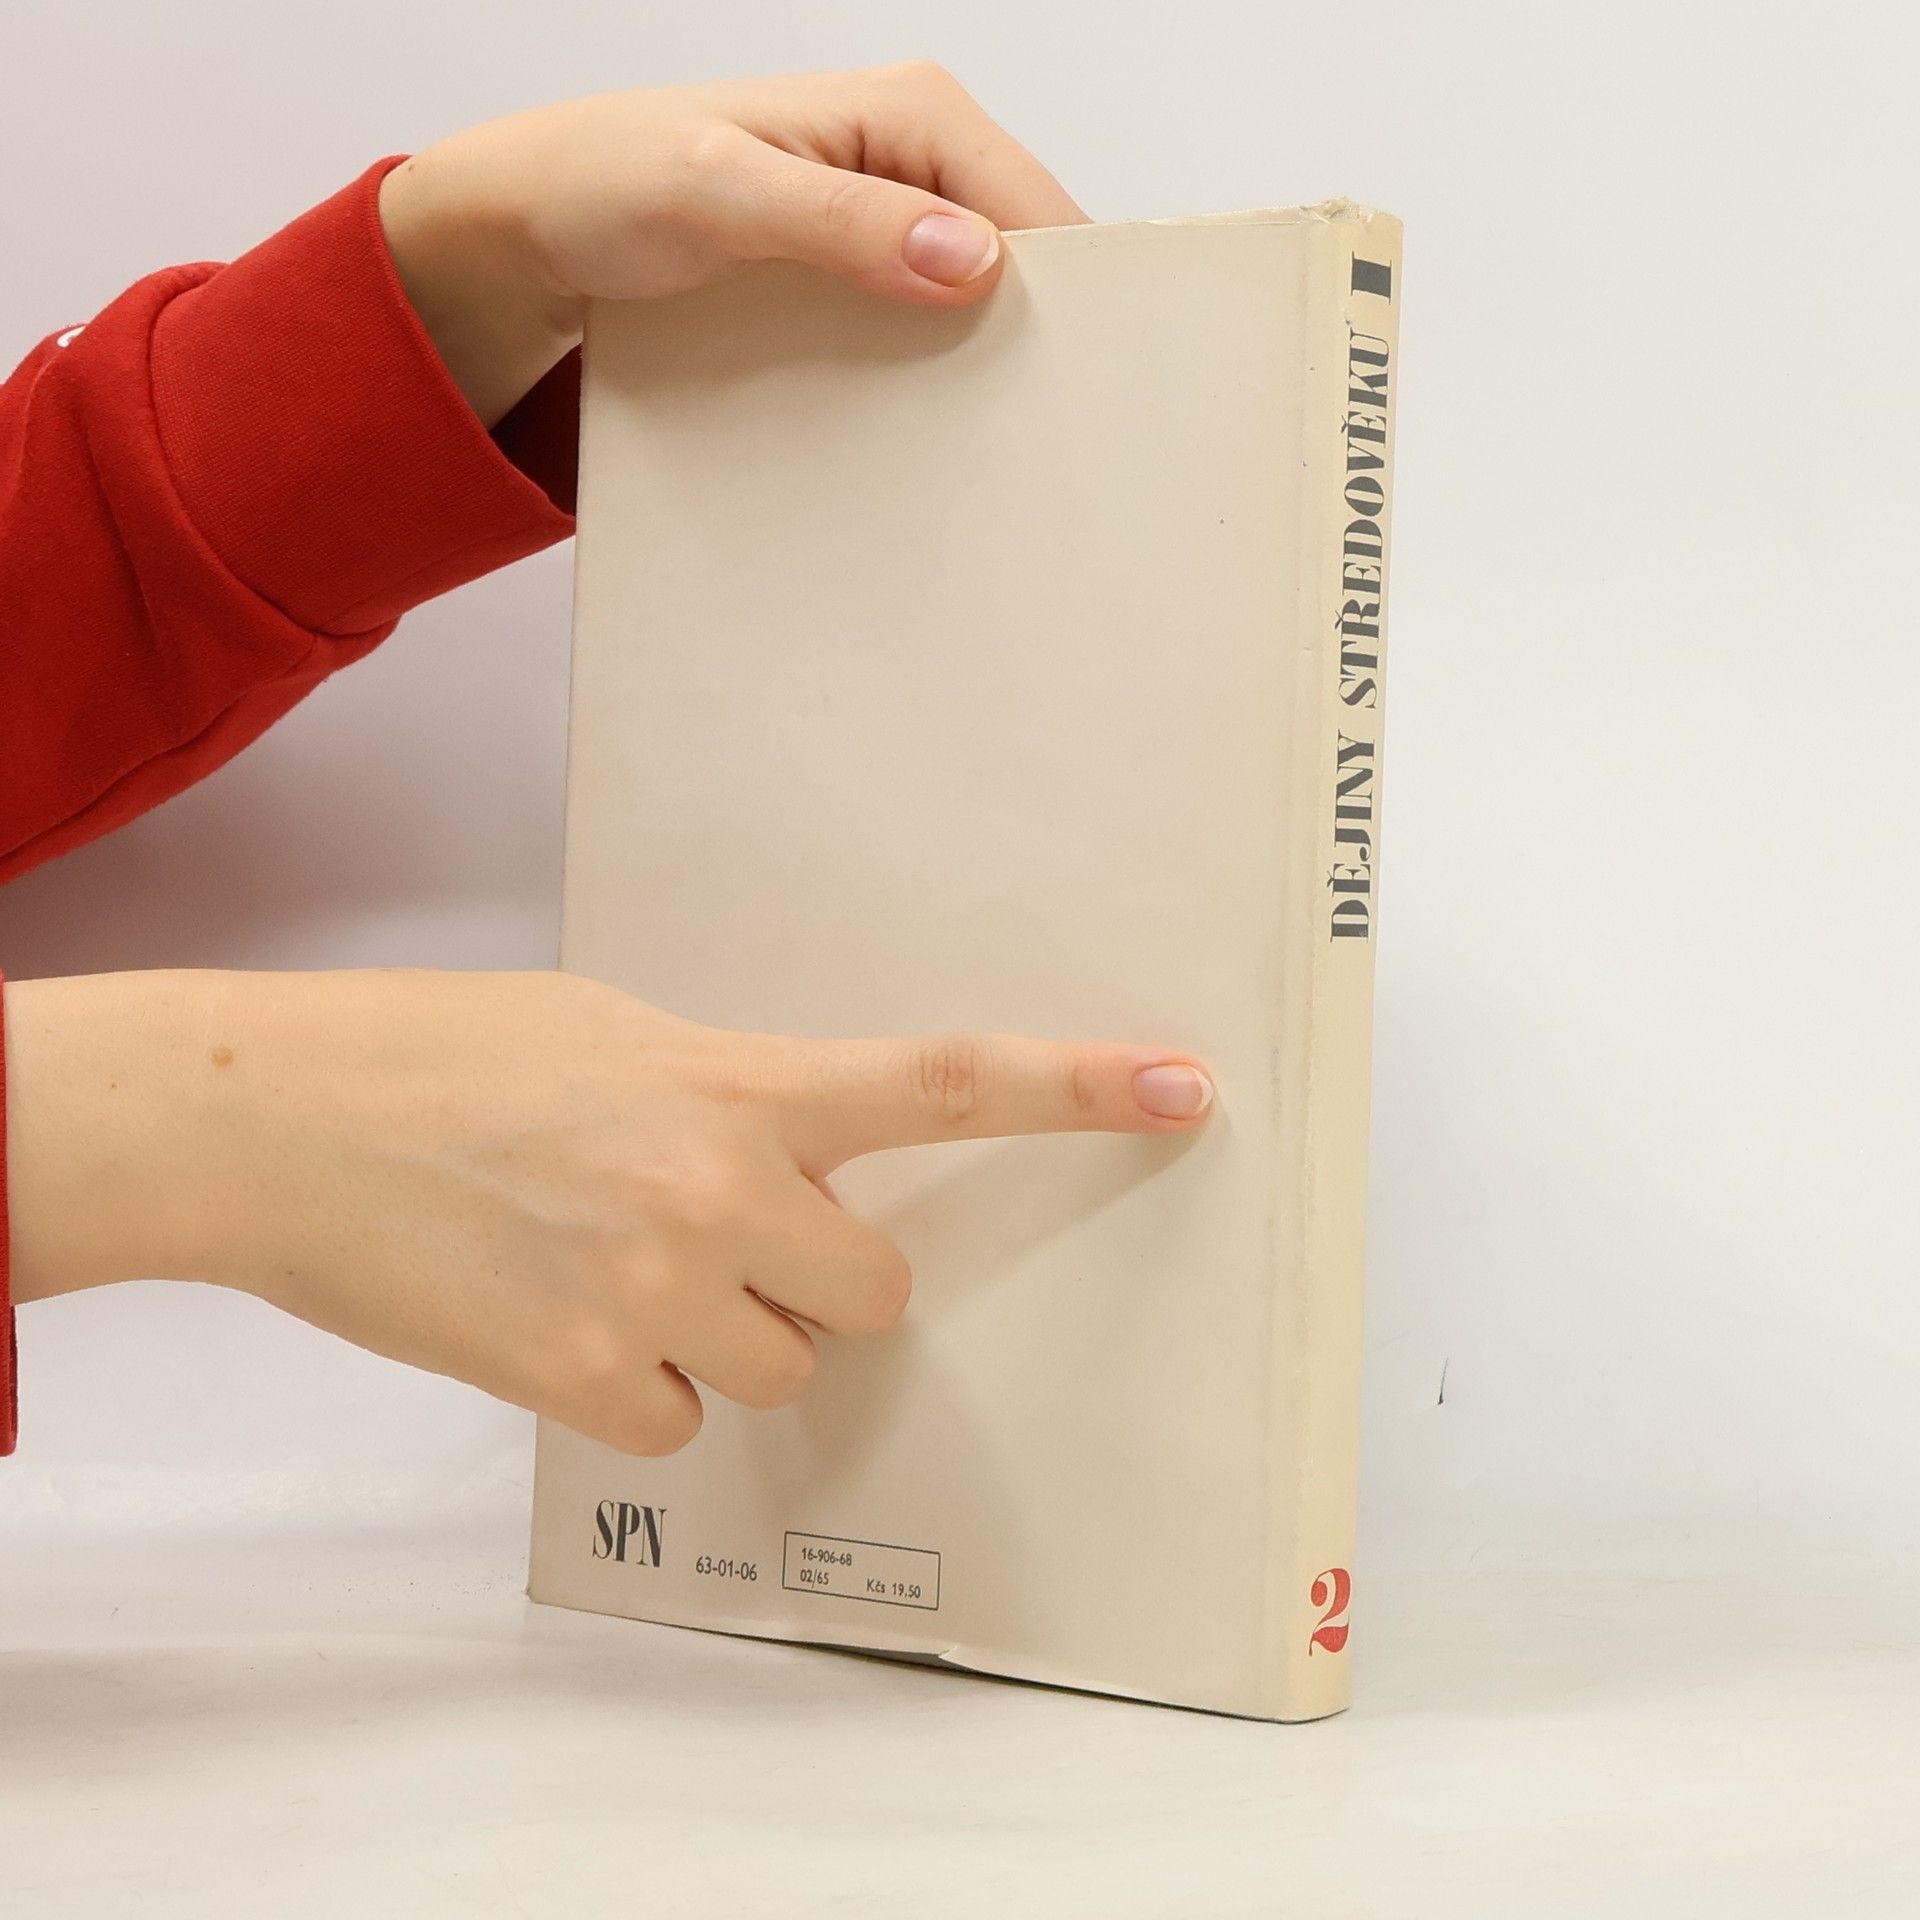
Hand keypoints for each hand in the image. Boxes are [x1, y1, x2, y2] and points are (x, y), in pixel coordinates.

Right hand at [5, 969, 1212, 1454]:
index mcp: (738, 1081)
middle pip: (874, 1291)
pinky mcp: (577, 1376)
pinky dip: (636, 1391)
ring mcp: (653, 1287)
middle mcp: (719, 1185)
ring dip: (720, 1337)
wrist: (278, 1116)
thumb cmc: (444, 1056)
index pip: (947, 1079)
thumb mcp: (617, 1036)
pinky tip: (555, 1322)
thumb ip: (733, 1096)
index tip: (1186, 1089)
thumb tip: (795, 1159)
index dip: (1079, 1086)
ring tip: (604, 1267)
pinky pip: (677, 1423)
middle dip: (823, 1282)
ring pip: (778, 1367)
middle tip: (726, 1240)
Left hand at [376, 64, 1087, 423]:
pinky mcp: (860, 273)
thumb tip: (971, 259)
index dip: (1069, 296)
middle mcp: (916, 159)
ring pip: (983, 301)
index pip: (1035, 207)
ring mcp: (891, 220)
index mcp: (910, 113)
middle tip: (1035, 433)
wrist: (542, 224)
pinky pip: (928, 324)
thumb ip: (843, 222)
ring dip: (985, 366)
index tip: (1073, 387)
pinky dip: (935, 373)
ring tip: (992, 442)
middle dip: (1035, 338)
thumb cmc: (613, 183)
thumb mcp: (723, 196)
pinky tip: (927, 422)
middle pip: (1024, 258)